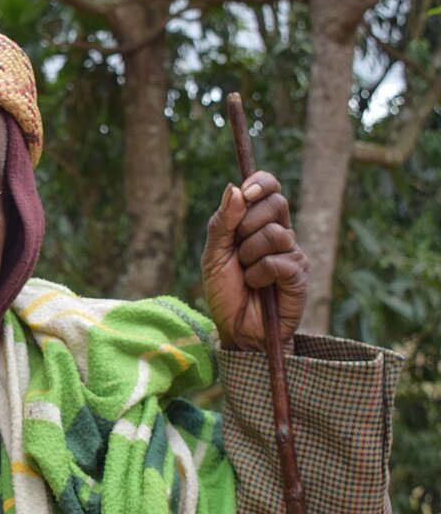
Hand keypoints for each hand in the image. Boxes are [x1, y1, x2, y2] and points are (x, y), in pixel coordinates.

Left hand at [201, 172, 308, 351]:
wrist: (236, 329)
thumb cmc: (225, 292)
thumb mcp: (214, 256)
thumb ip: (222, 223)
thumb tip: (234, 188)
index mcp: (258, 223)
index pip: (270, 189)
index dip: (261, 183)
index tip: (247, 192)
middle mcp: (279, 233)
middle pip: (277, 203)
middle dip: (248, 222)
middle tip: (238, 247)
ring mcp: (292, 253)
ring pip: (274, 233)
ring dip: (249, 254)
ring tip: (246, 274)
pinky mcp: (299, 274)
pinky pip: (278, 261)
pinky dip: (259, 275)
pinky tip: (258, 286)